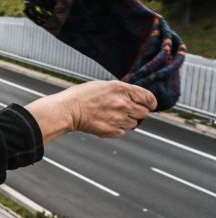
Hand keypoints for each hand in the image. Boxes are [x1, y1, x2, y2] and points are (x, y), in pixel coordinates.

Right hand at [25, 81, 156, 144]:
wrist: (67, 110)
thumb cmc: (81, 96)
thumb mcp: (104, 86)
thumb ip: (122, 91)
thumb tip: (135, 99)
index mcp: (122, 89)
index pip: (148, 97)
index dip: (151, 102)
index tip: (150, 105)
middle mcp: (124, 104)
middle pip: (144, 112)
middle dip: (138, 112)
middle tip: (126, 111)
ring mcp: (119, 118)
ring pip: (134, 124)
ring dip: (127, 121)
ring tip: (112, 117)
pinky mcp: (112, 130)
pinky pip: (123, 132)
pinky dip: (117, 129)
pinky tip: (106, 123)